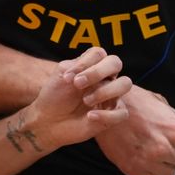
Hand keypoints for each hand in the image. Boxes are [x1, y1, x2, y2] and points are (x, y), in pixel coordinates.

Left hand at [16, 47, 135, 150]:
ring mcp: (111, 96)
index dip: (85, 63)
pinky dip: (106, 114)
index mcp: (93, 65)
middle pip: (116, 62)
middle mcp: (105, 78)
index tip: (68, 78)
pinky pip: (122, 113)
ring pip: (125, 83)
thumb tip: (87, 72)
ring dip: (105, 91)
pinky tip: (90, 116)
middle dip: (97, 72)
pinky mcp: (113, 115)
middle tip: (78, 85)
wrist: (50, 120)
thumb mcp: (62, 75)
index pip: (99, 53)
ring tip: (86, 101)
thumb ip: (76, 66)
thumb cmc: (56, 95)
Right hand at [93, 84, 174, 174]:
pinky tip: (142, 157)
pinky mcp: (134, 170)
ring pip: (170, 173)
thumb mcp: (162, 105)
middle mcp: (165, 149)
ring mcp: (149, 162)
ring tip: (151, 149)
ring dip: (164, 163)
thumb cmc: (133, 102)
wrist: (102, 108)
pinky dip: (150, 170)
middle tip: (163, 140)